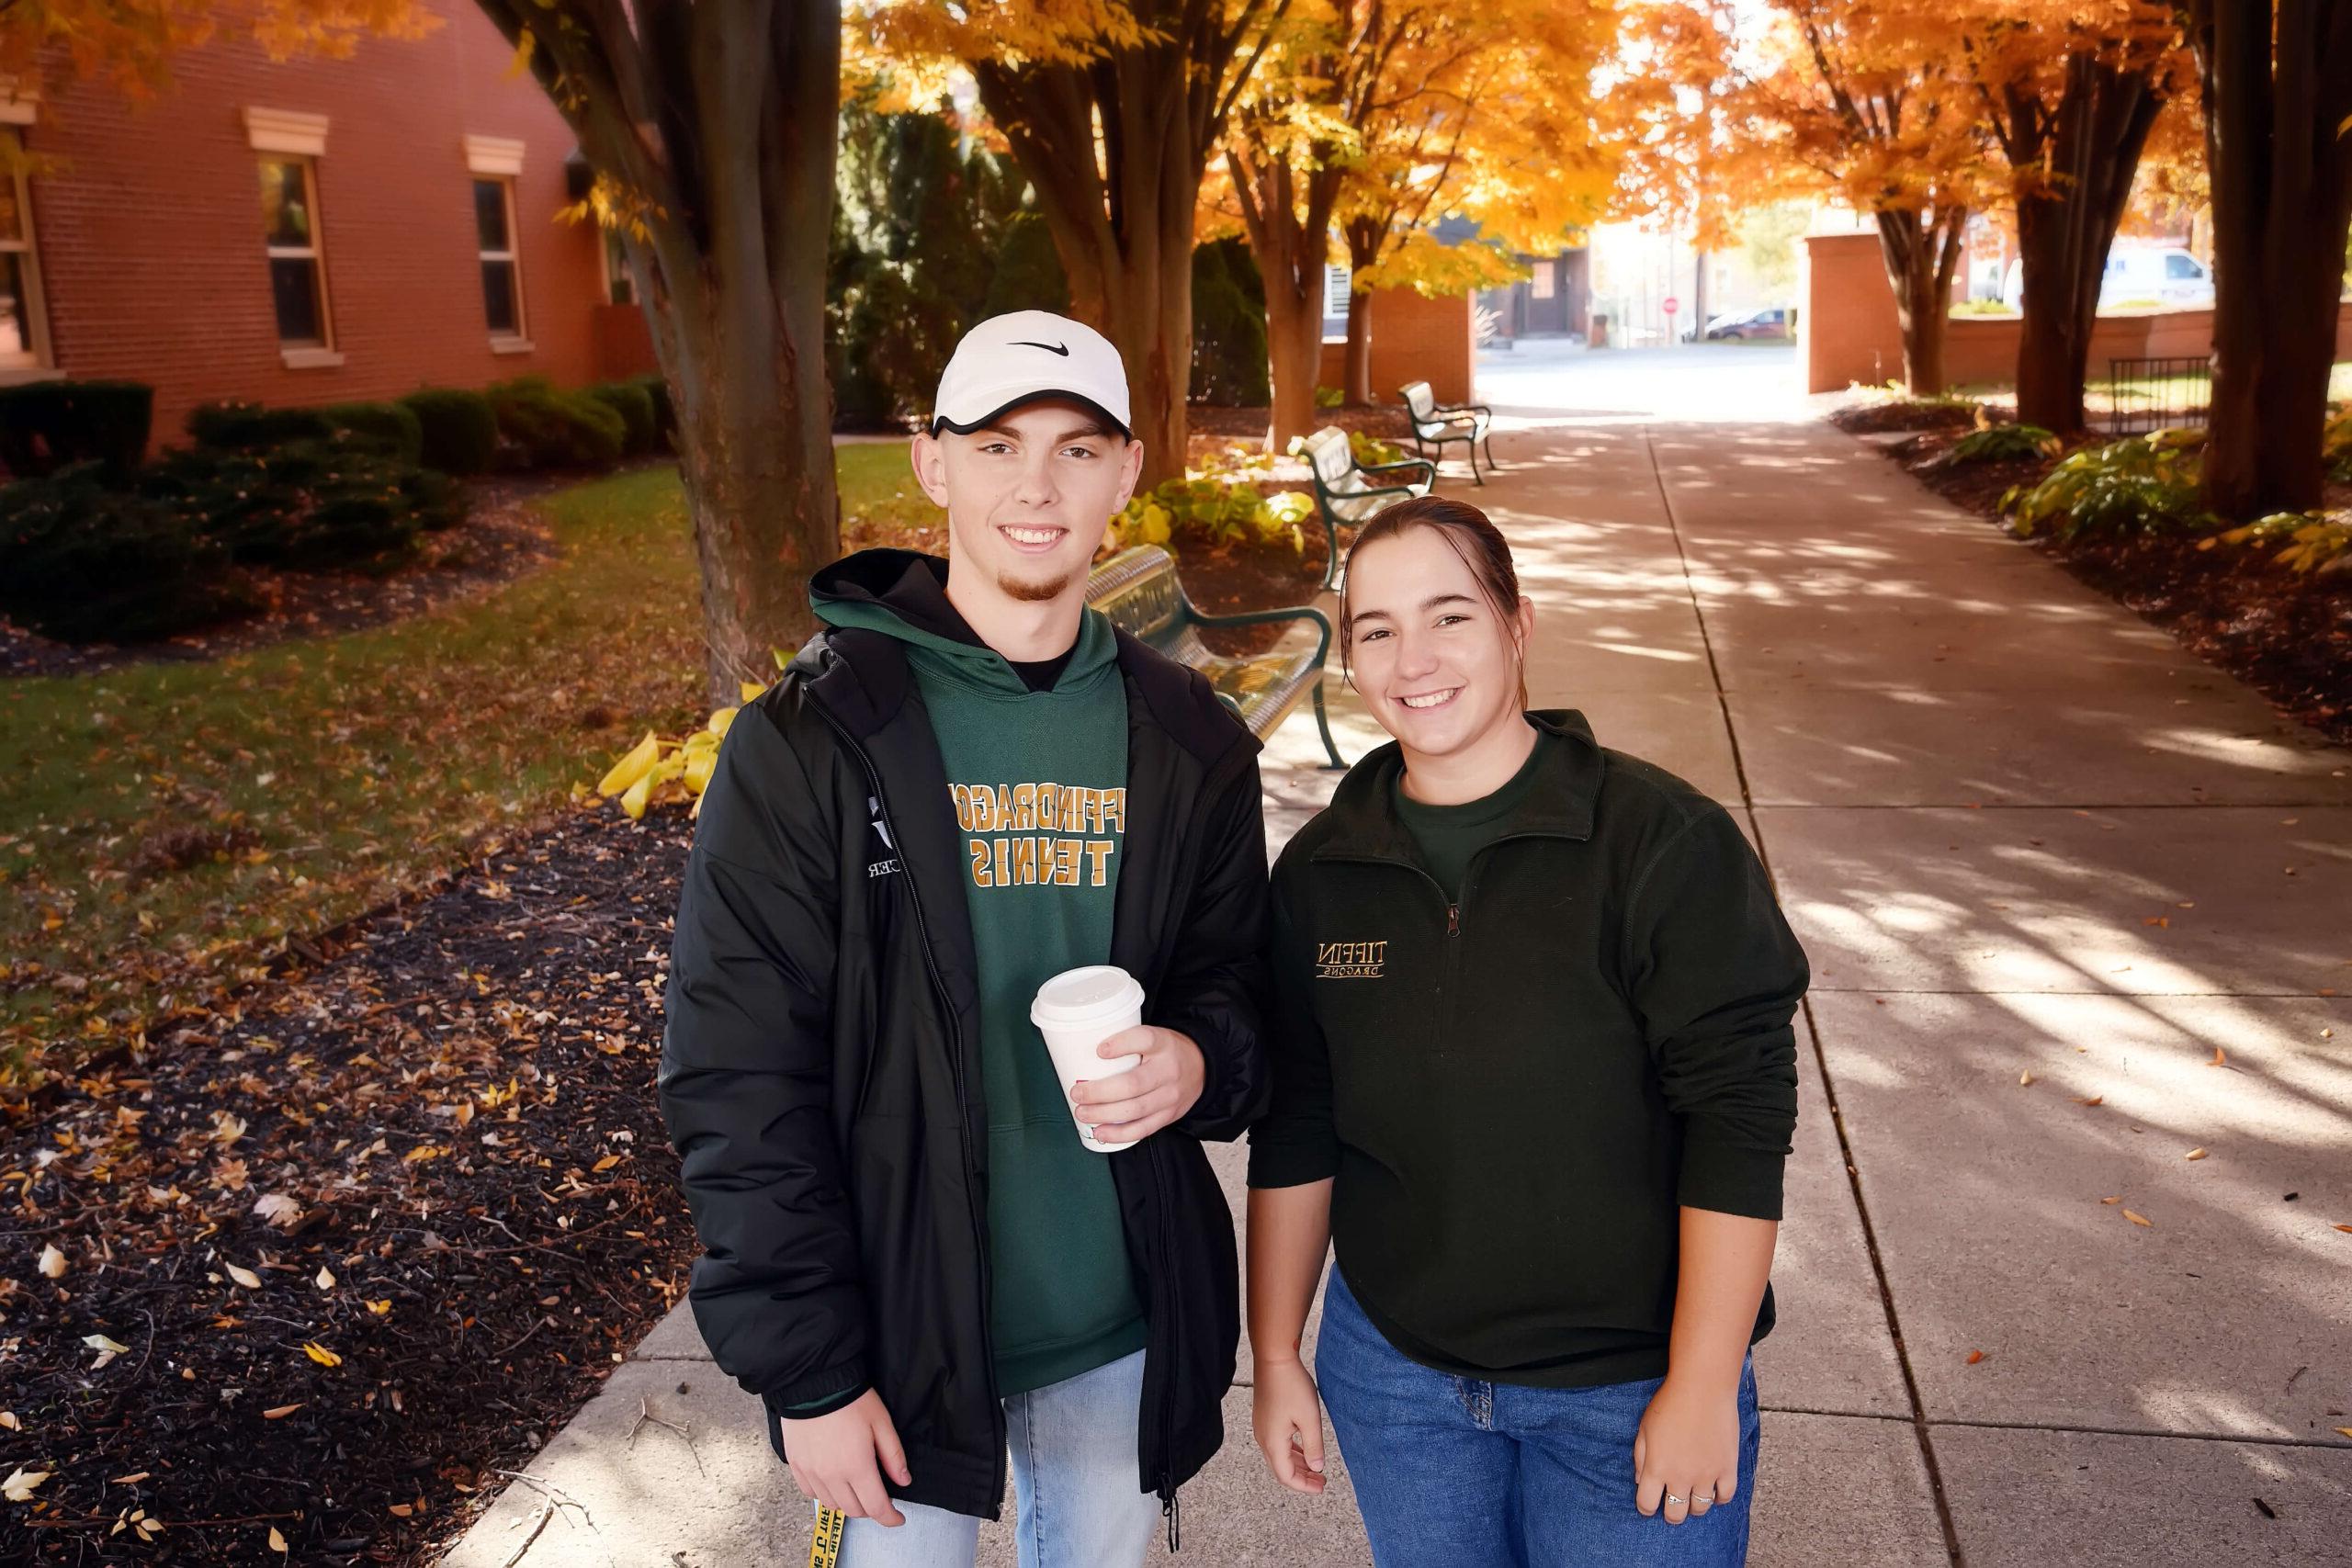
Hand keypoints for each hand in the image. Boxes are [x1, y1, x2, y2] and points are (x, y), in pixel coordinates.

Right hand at [780, 1389, 910, 1526]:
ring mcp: (811, 1473)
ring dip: (848, 1502)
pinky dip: (825, 1494)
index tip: (898, 1518)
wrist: (813, 1383)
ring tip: (856, 1486)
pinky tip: (832, 1480)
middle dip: (871, 1508)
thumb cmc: (851, 1399)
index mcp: (857, 1466)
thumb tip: (903, 1481)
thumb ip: (893, 1456)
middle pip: (855, 1510)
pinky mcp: (796, 1466)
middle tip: (878, 1494)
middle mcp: (832, 1476)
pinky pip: (811, 1493)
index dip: (890, 1518)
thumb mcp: (882, 1423)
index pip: (876, 1508)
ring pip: (833, 1505)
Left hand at [1069, 1025, 1204, 1144]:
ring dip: (1104, 1115)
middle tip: (1077, 1093)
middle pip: (1133, 1084)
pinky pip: (1143, 1129)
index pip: (1144, 1039)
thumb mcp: (1153, 1036)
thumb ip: (1127, 1042)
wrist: (1202, 1067)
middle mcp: (1169, 1070)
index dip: (1121, 1044)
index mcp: (1163, 1043)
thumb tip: (1082, 1052)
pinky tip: (1101, 1133)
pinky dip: (1119, 1134)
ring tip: (1082, 1113)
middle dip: (1100, 1092)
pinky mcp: (1169, 1115)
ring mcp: (1171, 1096)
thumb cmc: (1165, 1051)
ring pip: (1135, 1110)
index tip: (1099, 1050)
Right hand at [1251, 1358, 1328, 1494]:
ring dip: (1297, 1465)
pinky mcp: (1264, 1418)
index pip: (1287, 1476)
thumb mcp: (1310, 1418)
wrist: (1274, 1359)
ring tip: (1315, 1468)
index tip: (1321, 1486)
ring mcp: (1262, 1428)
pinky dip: (1291, 1452)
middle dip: (1302, 1478)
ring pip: (1279, 1457)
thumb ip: (1314, 1446)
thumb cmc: (1292, 1386)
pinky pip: (1277, 1444)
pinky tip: (1303, 1450)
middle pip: (1281, 1469)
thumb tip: (1317, 1468)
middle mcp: (1264, 1438)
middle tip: (1321, 1481)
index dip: (1304, 1486)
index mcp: (1273, 1442)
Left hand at [1633, 1374, 1739, 1525]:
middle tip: (1671, 1507)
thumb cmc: (1669, 1403)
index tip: (1648, 1504)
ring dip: (1694, 1506)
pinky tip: (1713, 1491)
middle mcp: (1680, 1477)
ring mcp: (1706, 1475)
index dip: (1645, 1507)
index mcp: (1656, 1468)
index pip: (1647, 1504)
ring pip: (1700, 1509)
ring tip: (1691, 1497)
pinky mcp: (1727, 1468)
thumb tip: (1640, 1481)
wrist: (1702, 1387)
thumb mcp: (1644, 1428)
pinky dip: (1718, 1498)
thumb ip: (1640, 1457)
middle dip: (1670, 1513)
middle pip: (1675, 1513)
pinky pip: (1724, 1497)